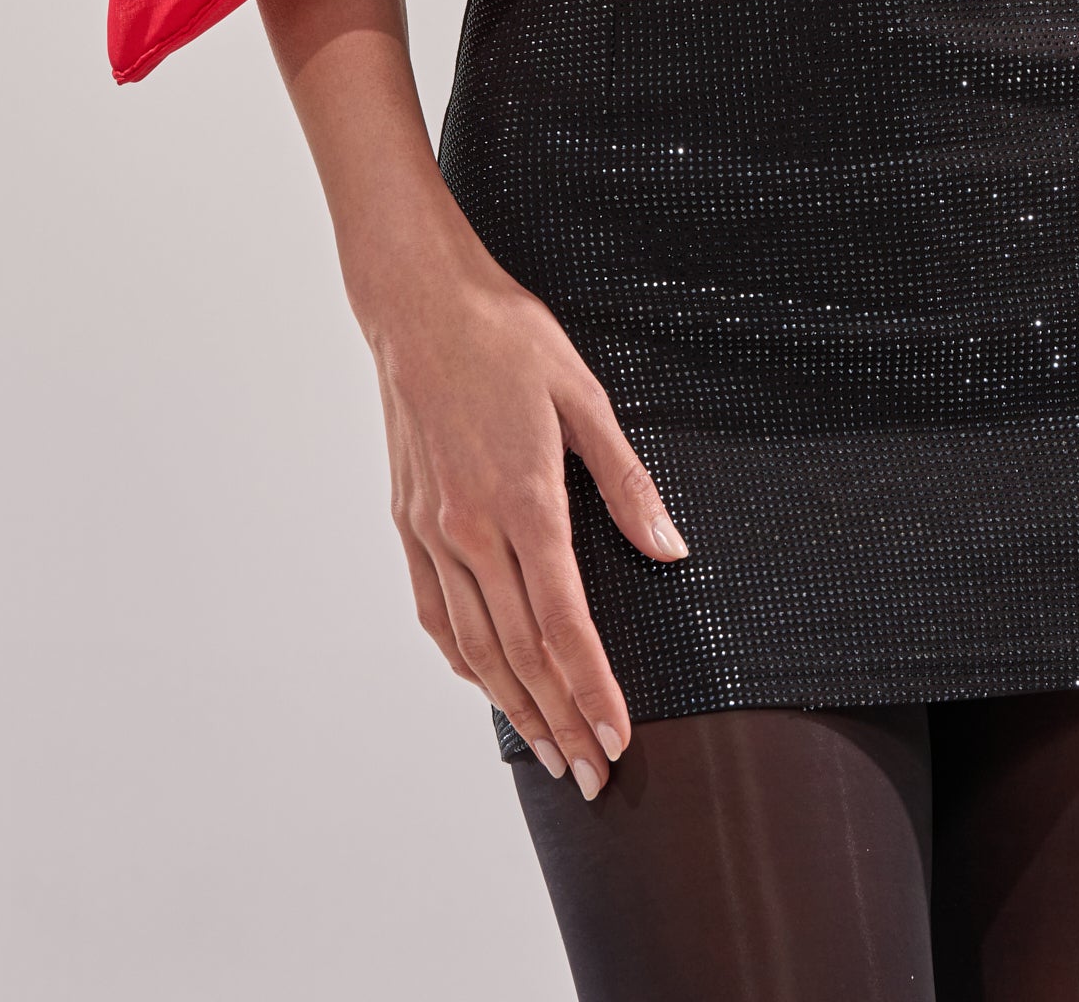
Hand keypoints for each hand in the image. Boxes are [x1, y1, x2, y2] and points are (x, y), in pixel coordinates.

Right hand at [253, 0, 686, 804]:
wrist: (419, 302)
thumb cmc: (507, 338)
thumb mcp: (585, 398)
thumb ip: (627, 484)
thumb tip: (669, 550)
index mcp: (523, 503)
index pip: (563, 625)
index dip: (593, 692)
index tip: (619, 741)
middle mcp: (471, 530)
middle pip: (520, 653)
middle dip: (561, 721)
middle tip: (594, 776)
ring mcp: (433, 529)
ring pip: (474, 645)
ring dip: (515, 705)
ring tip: (549, 750)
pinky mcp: (409, 519)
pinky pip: (436, 610)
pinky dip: (463, 658)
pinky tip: (484, 681)